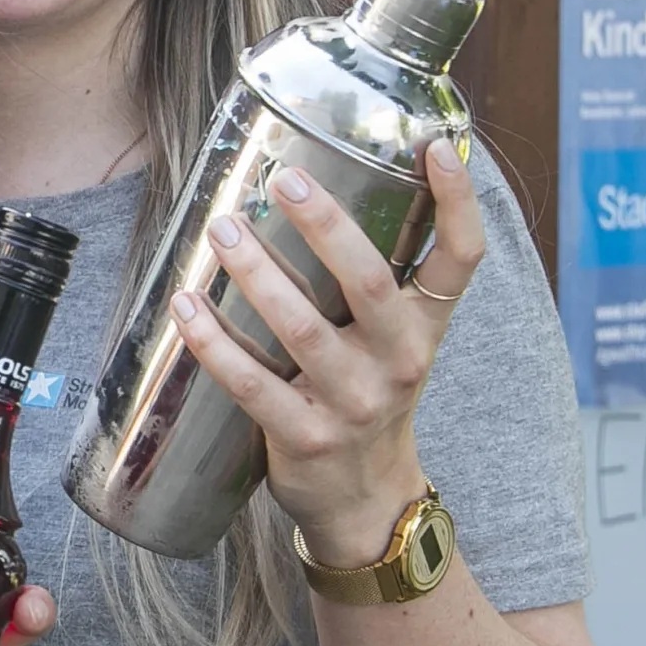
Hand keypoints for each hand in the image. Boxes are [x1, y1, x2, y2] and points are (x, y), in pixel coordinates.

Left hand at [168, 139, 482, 564]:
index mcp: (424, 328)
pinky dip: (213, 341)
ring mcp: (353, 402)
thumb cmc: (364, 397)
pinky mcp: (305, 436)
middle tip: (286, 177)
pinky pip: (251, 382)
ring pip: (302, 327)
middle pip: (370, 280)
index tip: (436, 146)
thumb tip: (318, 194)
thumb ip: (370, 285)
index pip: (461, 259)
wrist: (363, 499)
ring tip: (222, 229)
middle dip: (327, 224)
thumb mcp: (390, 342)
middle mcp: (398, 361)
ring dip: (256, 273)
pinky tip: (185, 305)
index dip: (458, 202)